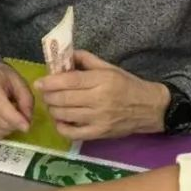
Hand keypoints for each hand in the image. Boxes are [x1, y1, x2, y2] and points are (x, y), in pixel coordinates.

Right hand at [0, 63, 32, 142]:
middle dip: (10, 126)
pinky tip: (1, 131)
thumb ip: (26, 101)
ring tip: (11, 126)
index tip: (26, 126)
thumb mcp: (20, 84)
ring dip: (2, 132)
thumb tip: (26, 120)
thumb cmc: (5, 80)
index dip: (13, 118)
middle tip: (20, 125)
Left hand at [35, 50, 169, 139]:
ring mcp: (98, 119)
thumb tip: (65, 56)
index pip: (71, 81)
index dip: (51, 82)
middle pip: (64, 99)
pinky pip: (72, 134)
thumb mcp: (109, 68)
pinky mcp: (99, 134)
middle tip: (45, 93)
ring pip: (65, 115)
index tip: (40, 83)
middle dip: (49, 96)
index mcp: (103, 80)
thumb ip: (86, 60)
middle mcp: (99, 100)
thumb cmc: (128, 85)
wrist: (150, 108)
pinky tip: (61, 120)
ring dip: (53, 109)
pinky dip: (61, 127)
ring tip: (53, 104)